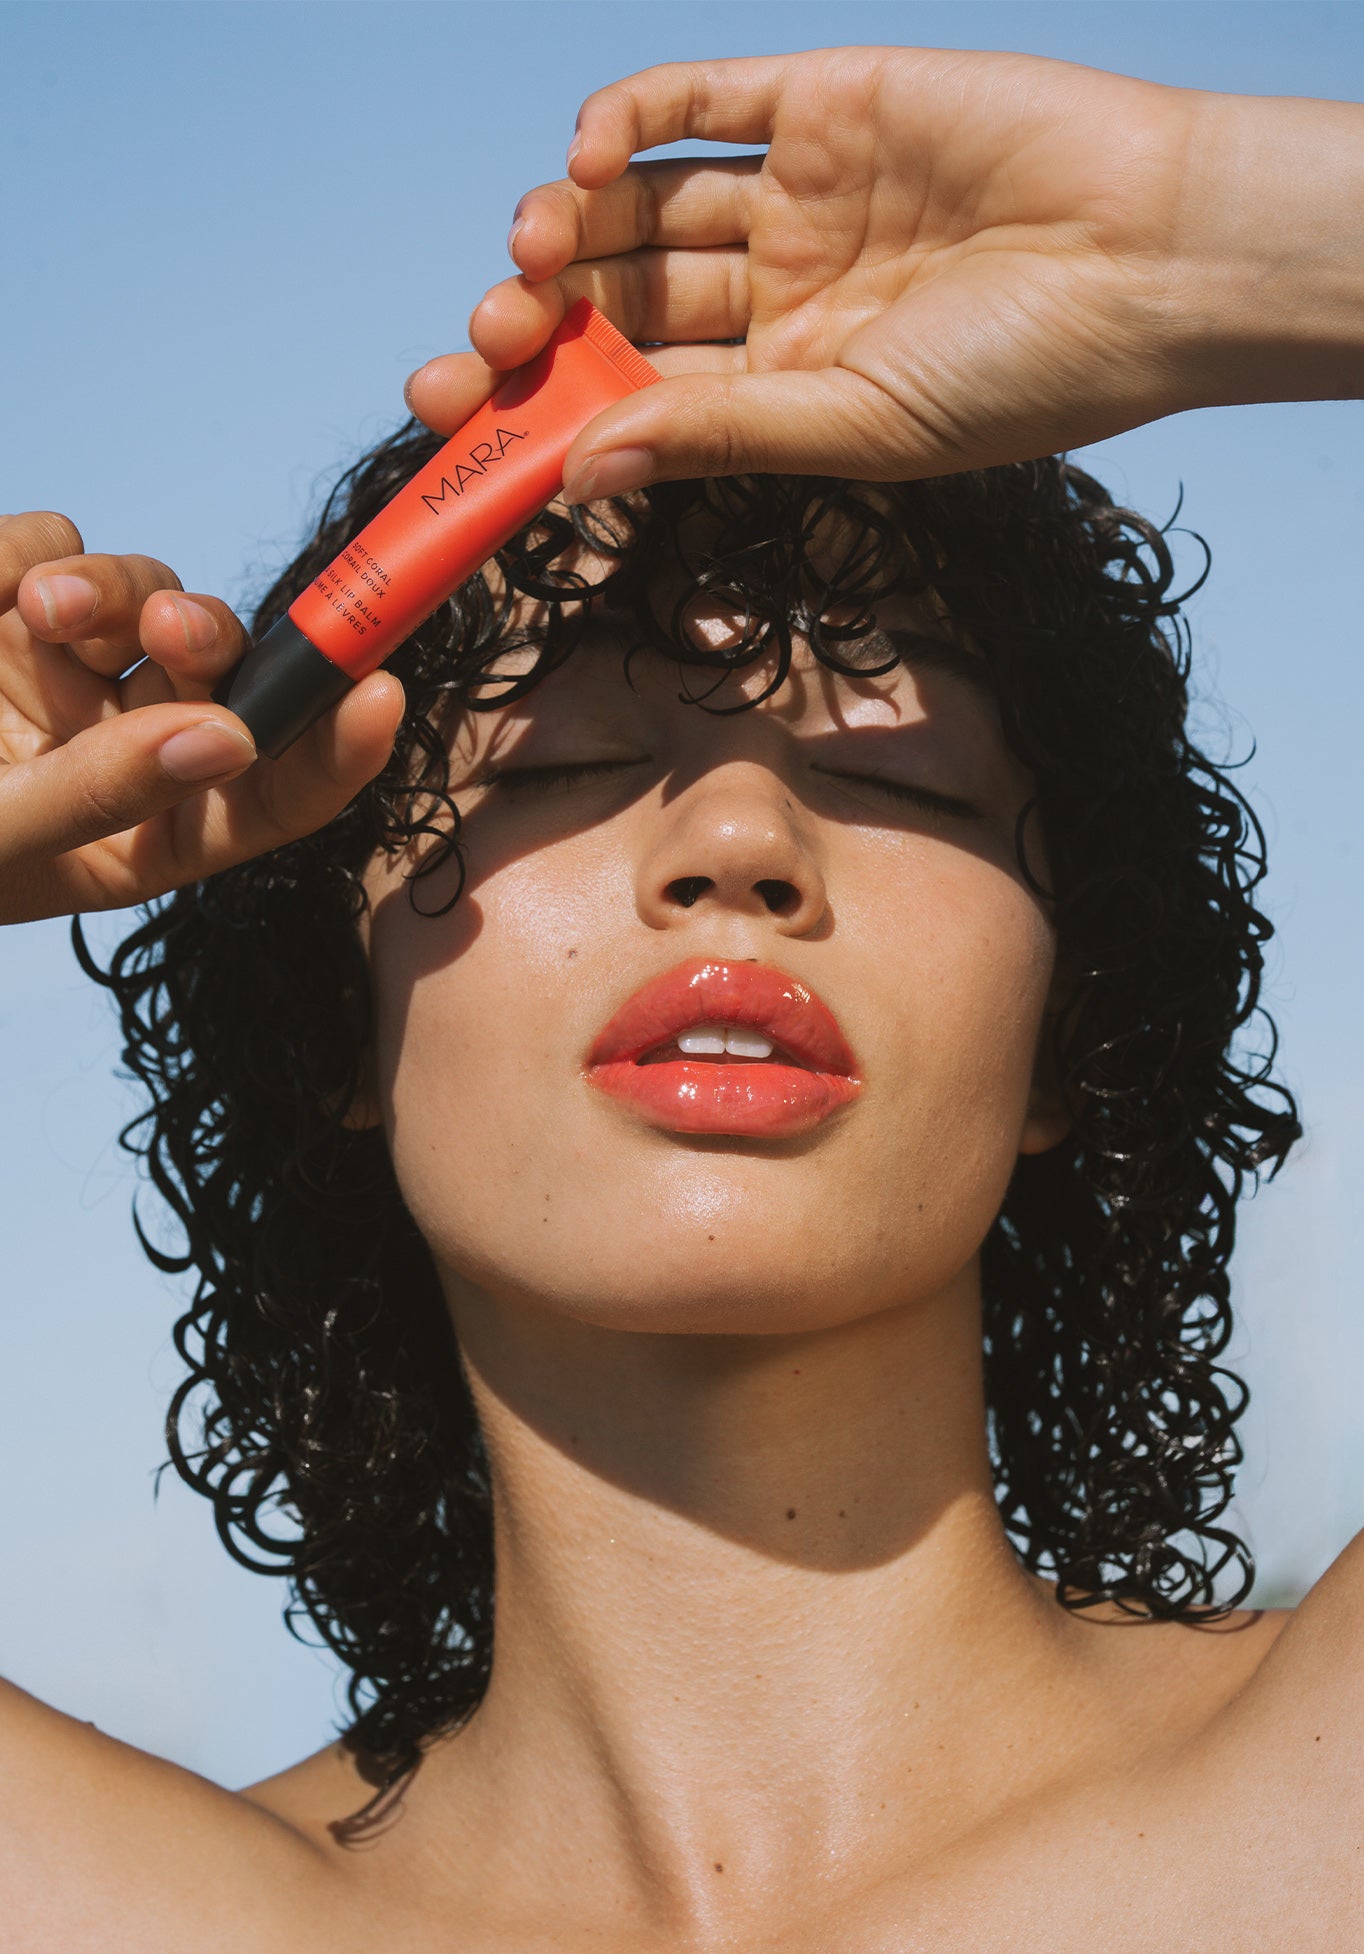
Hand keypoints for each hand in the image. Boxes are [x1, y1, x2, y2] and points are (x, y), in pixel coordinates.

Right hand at [0, 512, 403, 923]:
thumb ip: (102, 793)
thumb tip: (228, 739)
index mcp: (146, 835)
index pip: (274, 799)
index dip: (338, 753)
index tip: (381, 695)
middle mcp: (127, 747)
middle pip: (226, 678)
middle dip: (213, 642)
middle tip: (171, 627)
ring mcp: (73, 671)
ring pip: (151, 599)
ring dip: (114, 590)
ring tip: (44, 606)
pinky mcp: (13, 604)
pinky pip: (56, 547)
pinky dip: (27, 556)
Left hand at [409, 48, 1363, 494]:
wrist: (1153, 260)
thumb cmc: (1027, 374)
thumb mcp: (858, 426)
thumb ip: (722, 435)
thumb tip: (584, 472)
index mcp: (785, 392)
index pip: (635, 401)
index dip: (543, 407)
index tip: (458, 421)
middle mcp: (780, 297)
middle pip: (623, 305)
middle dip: (542, 321)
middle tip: (489, 334)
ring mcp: (800, 199)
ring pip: (645, 206)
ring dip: (571, 225)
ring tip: (532, 248)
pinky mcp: (826, 103)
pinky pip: (705, 102)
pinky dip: (632, 117)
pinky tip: (586, 152)